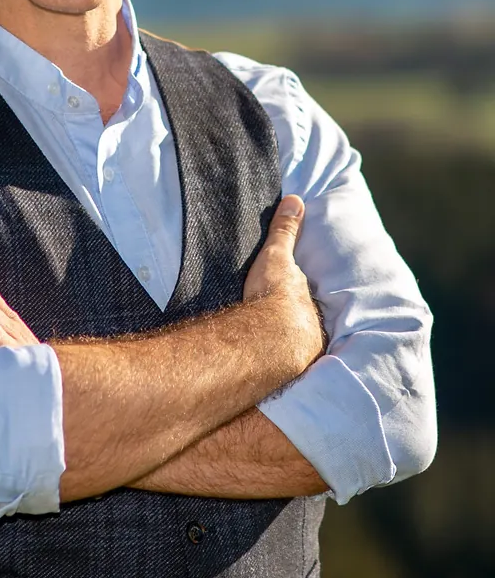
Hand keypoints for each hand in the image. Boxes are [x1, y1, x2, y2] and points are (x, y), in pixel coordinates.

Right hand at [245, 195, 326, 372]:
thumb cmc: (273, 296)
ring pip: (296, 350)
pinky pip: (283, 370)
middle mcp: (312, 328)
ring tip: (271, 355)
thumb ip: (285, 231)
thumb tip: (296, 201)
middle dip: (294, 328)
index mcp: (307, 302)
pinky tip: (266, 377)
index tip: (283, 303)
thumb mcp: (277, 257)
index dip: (293, 300)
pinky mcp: (288, 375)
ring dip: (287, 352)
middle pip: (303, 325)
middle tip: (276, 329)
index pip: (302, 299)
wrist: (270, 339)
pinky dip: (276, 371)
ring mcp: (303, 353)